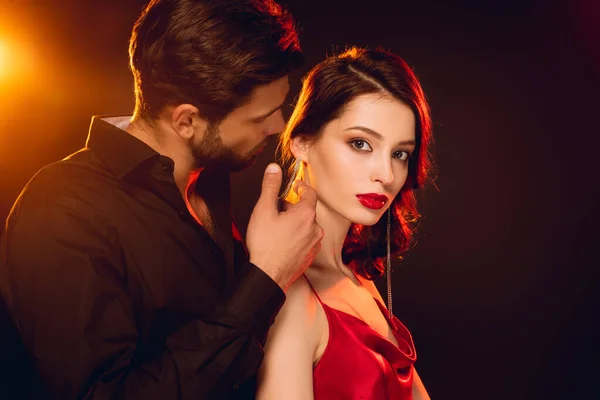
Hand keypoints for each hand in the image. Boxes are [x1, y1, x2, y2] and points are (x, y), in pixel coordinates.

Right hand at [246, 163, 322, 291]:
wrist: (268, 275)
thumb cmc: (265, 245)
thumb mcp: (264, 210)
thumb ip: (270, 187)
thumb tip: (274, 169)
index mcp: (306, 214)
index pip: (310, 193)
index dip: (301, 187)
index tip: (294, 186)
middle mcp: (314, 229)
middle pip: (307, 210)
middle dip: (293, 207)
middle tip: (277, 210)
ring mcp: (314, 244)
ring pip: (307, 226)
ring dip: (295, 223)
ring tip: (277, 228)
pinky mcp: (310, 256)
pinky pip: (306, 240)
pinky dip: (297, 237)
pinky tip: (282, 242)